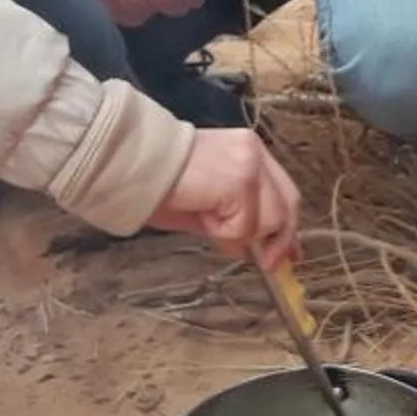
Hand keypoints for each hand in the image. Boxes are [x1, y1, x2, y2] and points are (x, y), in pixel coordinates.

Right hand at [147, 126, 303, 270]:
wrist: (128, 164)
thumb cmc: (158, 183)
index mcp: (248, 150)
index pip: (283, 191)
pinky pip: (245, 225)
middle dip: (279, 240)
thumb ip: (237, 219)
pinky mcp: (239, 181)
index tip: (288, 253)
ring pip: (269, 220)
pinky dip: (225, 232)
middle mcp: (254, 151)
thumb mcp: (206, 205)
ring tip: (205, 220)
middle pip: (287, 204)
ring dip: (239, 234)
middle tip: (266, 264)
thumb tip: (258, 250)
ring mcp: (249, 164)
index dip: (288, 226)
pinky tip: (201, 215)